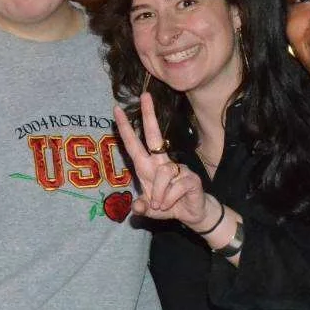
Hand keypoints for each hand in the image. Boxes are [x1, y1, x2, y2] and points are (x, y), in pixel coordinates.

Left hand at [112, 92, 211, 227]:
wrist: (192, 214)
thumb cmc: (168, 205)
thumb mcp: (150, 209)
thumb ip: (141, 208)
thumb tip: (137, 208)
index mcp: (148, 167)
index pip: (134, 144)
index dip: (125, 128)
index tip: (116, 109)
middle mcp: (162, 163)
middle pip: (154, 135)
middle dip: (149, 115)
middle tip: (144, 95)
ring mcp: (178, 168)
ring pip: (163, 173)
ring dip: (159, 194)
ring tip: (161, 205)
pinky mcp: (191, 177)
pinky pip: (175, 187)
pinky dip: (169, 200)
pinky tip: (172, 204)